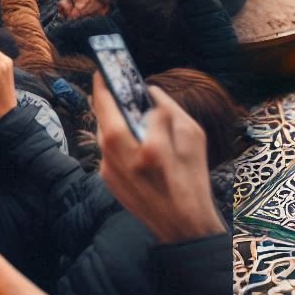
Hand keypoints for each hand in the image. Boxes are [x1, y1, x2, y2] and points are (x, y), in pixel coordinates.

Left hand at [92, 80, 223, 243]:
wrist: (182, 225)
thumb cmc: (193, 180)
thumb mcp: (193, 137)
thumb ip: (169, 109)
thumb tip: (150, 92)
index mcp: (150, 146)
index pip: (130, 105)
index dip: (117, 86)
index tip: (107, 70)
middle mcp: (124, 158)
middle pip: (103, 116)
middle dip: (102, 95)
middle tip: (106, 81)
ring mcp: (112, 170)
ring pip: (102, 133)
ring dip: (107, 116)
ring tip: (117, 103)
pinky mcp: (108, 180)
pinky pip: (106, 149)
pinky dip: (113, 137)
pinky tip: (125, 132)